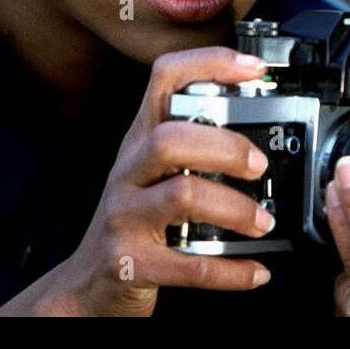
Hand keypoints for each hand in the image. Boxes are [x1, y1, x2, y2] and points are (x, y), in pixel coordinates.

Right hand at [6, 48, 276, 315]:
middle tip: (258, 165)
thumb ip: (192, 145)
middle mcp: (128, 171)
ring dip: (234, 209)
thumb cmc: (133, 219)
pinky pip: (189, 265)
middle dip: (225, 146)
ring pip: (182, 197)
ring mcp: (124, 216)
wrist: (87, 284)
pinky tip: (254, 270)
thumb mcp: (152, 172)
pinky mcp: (130, 263)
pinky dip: (231, 271)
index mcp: (140, 140)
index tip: (253, 69)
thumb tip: (260, 130)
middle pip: (171, 139)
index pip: (164, 79)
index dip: (210, 64)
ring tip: (262, 221)